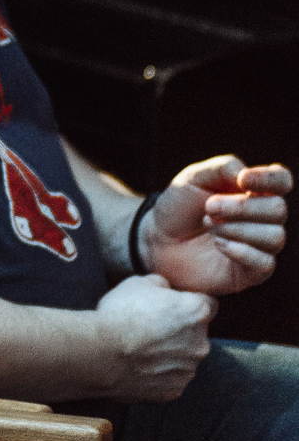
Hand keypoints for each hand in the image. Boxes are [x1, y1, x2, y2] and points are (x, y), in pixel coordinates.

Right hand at [95, 273, 214, 401]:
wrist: (101, 354)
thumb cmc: (120, 315)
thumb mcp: (138, 283)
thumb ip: (162, 285)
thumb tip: (165, 289)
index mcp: (197, 312)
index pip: (207, 303)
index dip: (189, 302)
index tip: (172, 305)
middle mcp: (201, 343)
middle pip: (196, 333)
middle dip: (180, 331)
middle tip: (151, 327)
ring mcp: (188, 370)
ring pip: (184, 358)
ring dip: (170, 353)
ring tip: (141, 349)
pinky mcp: (174, 391)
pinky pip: (171, 378)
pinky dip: (159, 373)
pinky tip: (139, 365)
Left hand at [141, 155, 290, 294]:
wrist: (158, 240)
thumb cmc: (180, 207)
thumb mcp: (194, 178)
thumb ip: (222, 168)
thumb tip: (246, 174)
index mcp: (254, 191)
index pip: (281, 180)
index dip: (269, 179)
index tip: (242, 179)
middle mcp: (263, 219)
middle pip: (278, 209)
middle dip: (241, 207)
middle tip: (209, 207)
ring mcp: (259, 246)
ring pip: (275, 237)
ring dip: (238, 229)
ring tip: (210, 226)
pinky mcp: (249, 272)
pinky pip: (265, 264)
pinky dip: (243, 252)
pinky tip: (219, 245)